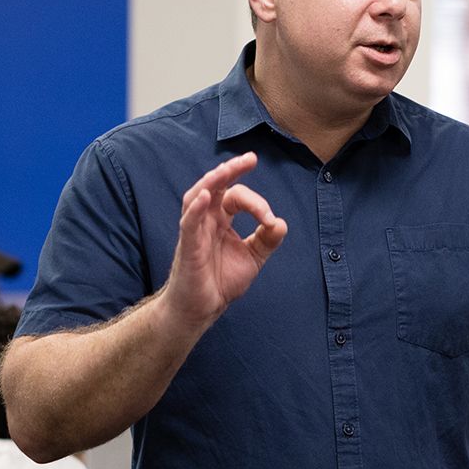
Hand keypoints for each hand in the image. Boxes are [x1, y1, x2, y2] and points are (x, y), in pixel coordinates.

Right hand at [161, 153, 286, 328]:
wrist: (202, 309)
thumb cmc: (220, 281)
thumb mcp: (252, 258)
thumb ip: (267, 240)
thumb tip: (280, 222)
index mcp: (221, 219)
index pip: (237, 197)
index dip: (258, 204)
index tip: (270, 222)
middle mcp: (206, 220)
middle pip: (216, 186)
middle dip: (232, 170)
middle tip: (250, 158)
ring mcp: (195, 231)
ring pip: (197, 195)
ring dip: (212, 180)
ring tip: (227, 169)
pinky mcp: (188, 246)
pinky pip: (188, 222)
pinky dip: (195, 208)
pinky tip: (205, 196)